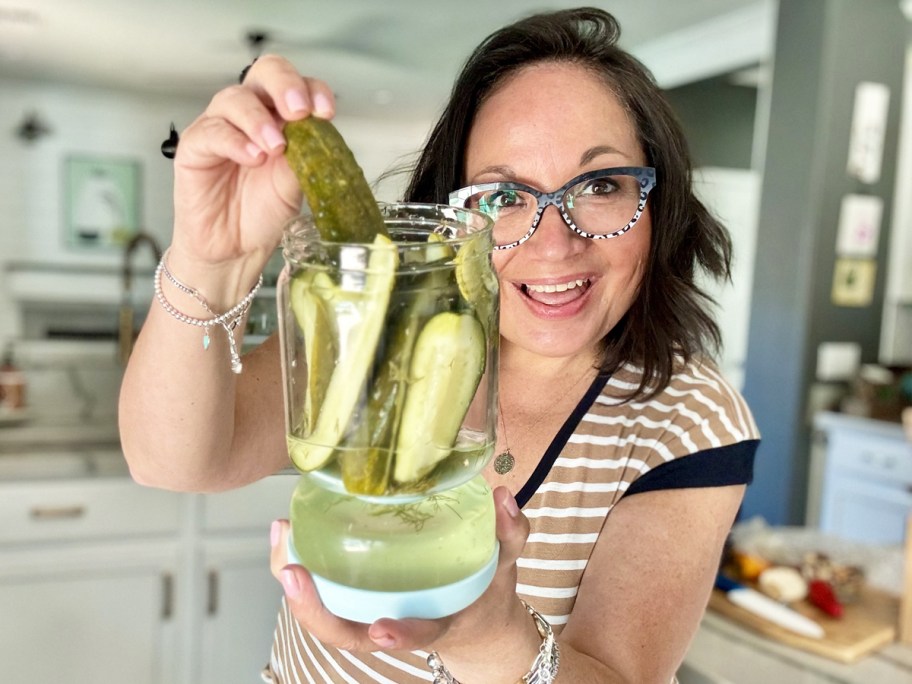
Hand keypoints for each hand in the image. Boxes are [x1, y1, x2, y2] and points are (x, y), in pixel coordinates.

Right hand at [167, 55, 334, 301]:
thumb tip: (319, 135)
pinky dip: (235, 141)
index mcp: (280, 118)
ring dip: (259, 120)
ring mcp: (220, 127)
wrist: (235, 249)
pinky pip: (211, 132)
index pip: (297, 85)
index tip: (325, 112)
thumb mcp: (296, 184)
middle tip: (298, 111)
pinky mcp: (194, 147)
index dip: (313, 90)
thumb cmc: (263, 213)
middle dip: (284, 85)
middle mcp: (250, 115)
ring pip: (234, 99)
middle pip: (264, 73)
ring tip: (275, 147)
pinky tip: (252, 157)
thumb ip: (306, 157)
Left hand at [269, 486, 531, 653]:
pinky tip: (288, 532)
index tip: (381, 629)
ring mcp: (375, 614)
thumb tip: (504, 497)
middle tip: (293, 572)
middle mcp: (398, 626)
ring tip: (282, 537)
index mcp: (439, 624)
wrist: (476, 626)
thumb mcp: (506, 566)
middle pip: (349, 635)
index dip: (401, 633)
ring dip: (298, 586)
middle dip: (316, 612)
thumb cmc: (485, 593)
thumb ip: (510, 534)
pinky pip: (325, 591)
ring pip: (328, 616)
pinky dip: (302, 565)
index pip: (419, 635)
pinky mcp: (360, 599)